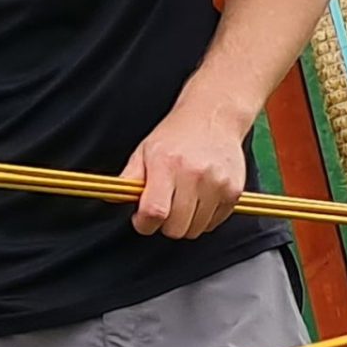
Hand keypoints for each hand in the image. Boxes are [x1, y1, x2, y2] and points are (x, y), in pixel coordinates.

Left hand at [121, 103, 249, 238]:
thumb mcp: (144, 151)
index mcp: (167, 165)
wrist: (213, 117)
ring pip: (195, 230)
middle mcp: (194, 175)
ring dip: (185, 222)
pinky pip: (214, 223)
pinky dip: (204, 218)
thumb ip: (128, 178)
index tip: (142, 219)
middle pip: (176, 228)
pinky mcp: (234, 191)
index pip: (154, 212)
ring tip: (182, 201)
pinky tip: (199, 199)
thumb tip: (111, 197)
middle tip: (163, 208)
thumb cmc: (176, 135)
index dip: (144, 223)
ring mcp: (217, 184)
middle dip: (164, 224)